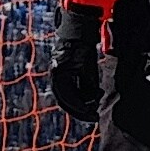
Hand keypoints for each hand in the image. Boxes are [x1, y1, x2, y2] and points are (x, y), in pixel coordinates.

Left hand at [46, 3, 104, 123]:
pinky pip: (67, 92)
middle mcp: (56, 77)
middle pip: (65, 101)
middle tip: (93, 117)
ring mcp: (56, 74)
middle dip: (79, 111)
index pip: (67, 98)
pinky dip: (77, 101)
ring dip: (79, 108)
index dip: (79, 108)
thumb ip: (87, 85)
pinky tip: (89, 105)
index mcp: (61, 77)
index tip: (92, 114)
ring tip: (93, 113)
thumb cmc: (84, 49)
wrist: (80, 33)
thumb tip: (92, 100)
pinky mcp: (60, 72)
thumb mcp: (87, 70)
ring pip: (65, 99)